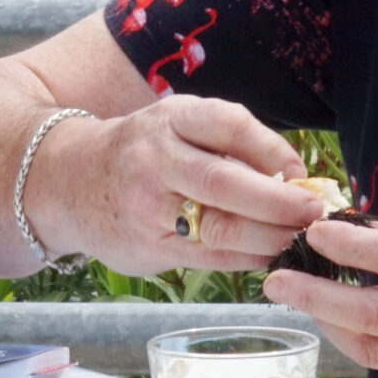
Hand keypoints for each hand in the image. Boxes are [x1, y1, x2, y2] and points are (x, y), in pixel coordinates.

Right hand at [35, 96, 325, 274]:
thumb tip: (296, 177)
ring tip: (296, 238)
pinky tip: (265, 254)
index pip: (229, 125)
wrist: (63, 181)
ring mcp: (148, 207)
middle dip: (279, 202)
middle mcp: (155, 160)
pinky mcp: (147, 247)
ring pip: (220, 227)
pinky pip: (208, 257)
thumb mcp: (175, 126)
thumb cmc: (140, 152)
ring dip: (268, 236)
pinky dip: (246, 258)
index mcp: (170, 119)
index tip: (302, 172)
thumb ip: (228, 145)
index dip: (273, 151)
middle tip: (314, 213)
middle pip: (226, 183)